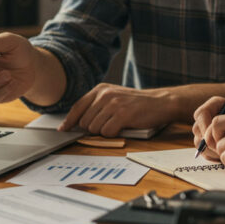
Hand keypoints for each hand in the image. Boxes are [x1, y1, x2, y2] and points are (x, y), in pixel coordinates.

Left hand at [60, 84, 177, 137]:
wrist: (161, 102)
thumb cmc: (136, 103)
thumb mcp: (114, 98)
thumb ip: (96, 106)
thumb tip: (76, 123)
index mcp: (100, 89)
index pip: (77, 107)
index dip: (69, 121)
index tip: (63, 129)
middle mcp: (105, 94)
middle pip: (84, 121)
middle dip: (93, 128)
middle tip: (108, 125)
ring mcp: (113, 104)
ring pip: (94, 128)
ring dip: (104, 131)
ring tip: (117, 124)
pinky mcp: (123, 114)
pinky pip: (107, 132)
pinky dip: (113, 134)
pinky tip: (122, 128)